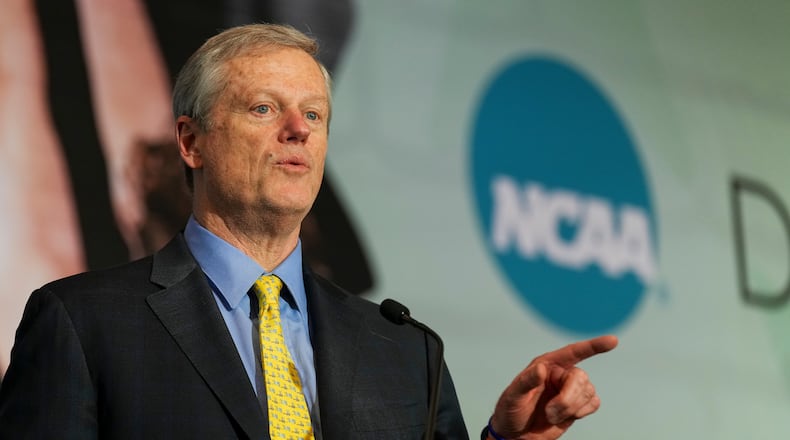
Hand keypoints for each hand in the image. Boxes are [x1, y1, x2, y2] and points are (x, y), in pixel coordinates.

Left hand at [488, 335, 617, 439]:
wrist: (517, 433)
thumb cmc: (511, 410)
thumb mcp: (513, 396)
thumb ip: (527, 381)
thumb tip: (541, 369)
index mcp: (546, 364)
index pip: (573, 352)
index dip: (593, 346)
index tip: (613, 341)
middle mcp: (561, 373)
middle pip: (580, 378)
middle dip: (568, 399)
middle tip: (549, 413)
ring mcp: (571, 388)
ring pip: (589, 392)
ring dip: (571, 408)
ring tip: (551, 416)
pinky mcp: (579, 404)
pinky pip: (594, 403)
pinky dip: (581, 412)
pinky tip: (566, 416)